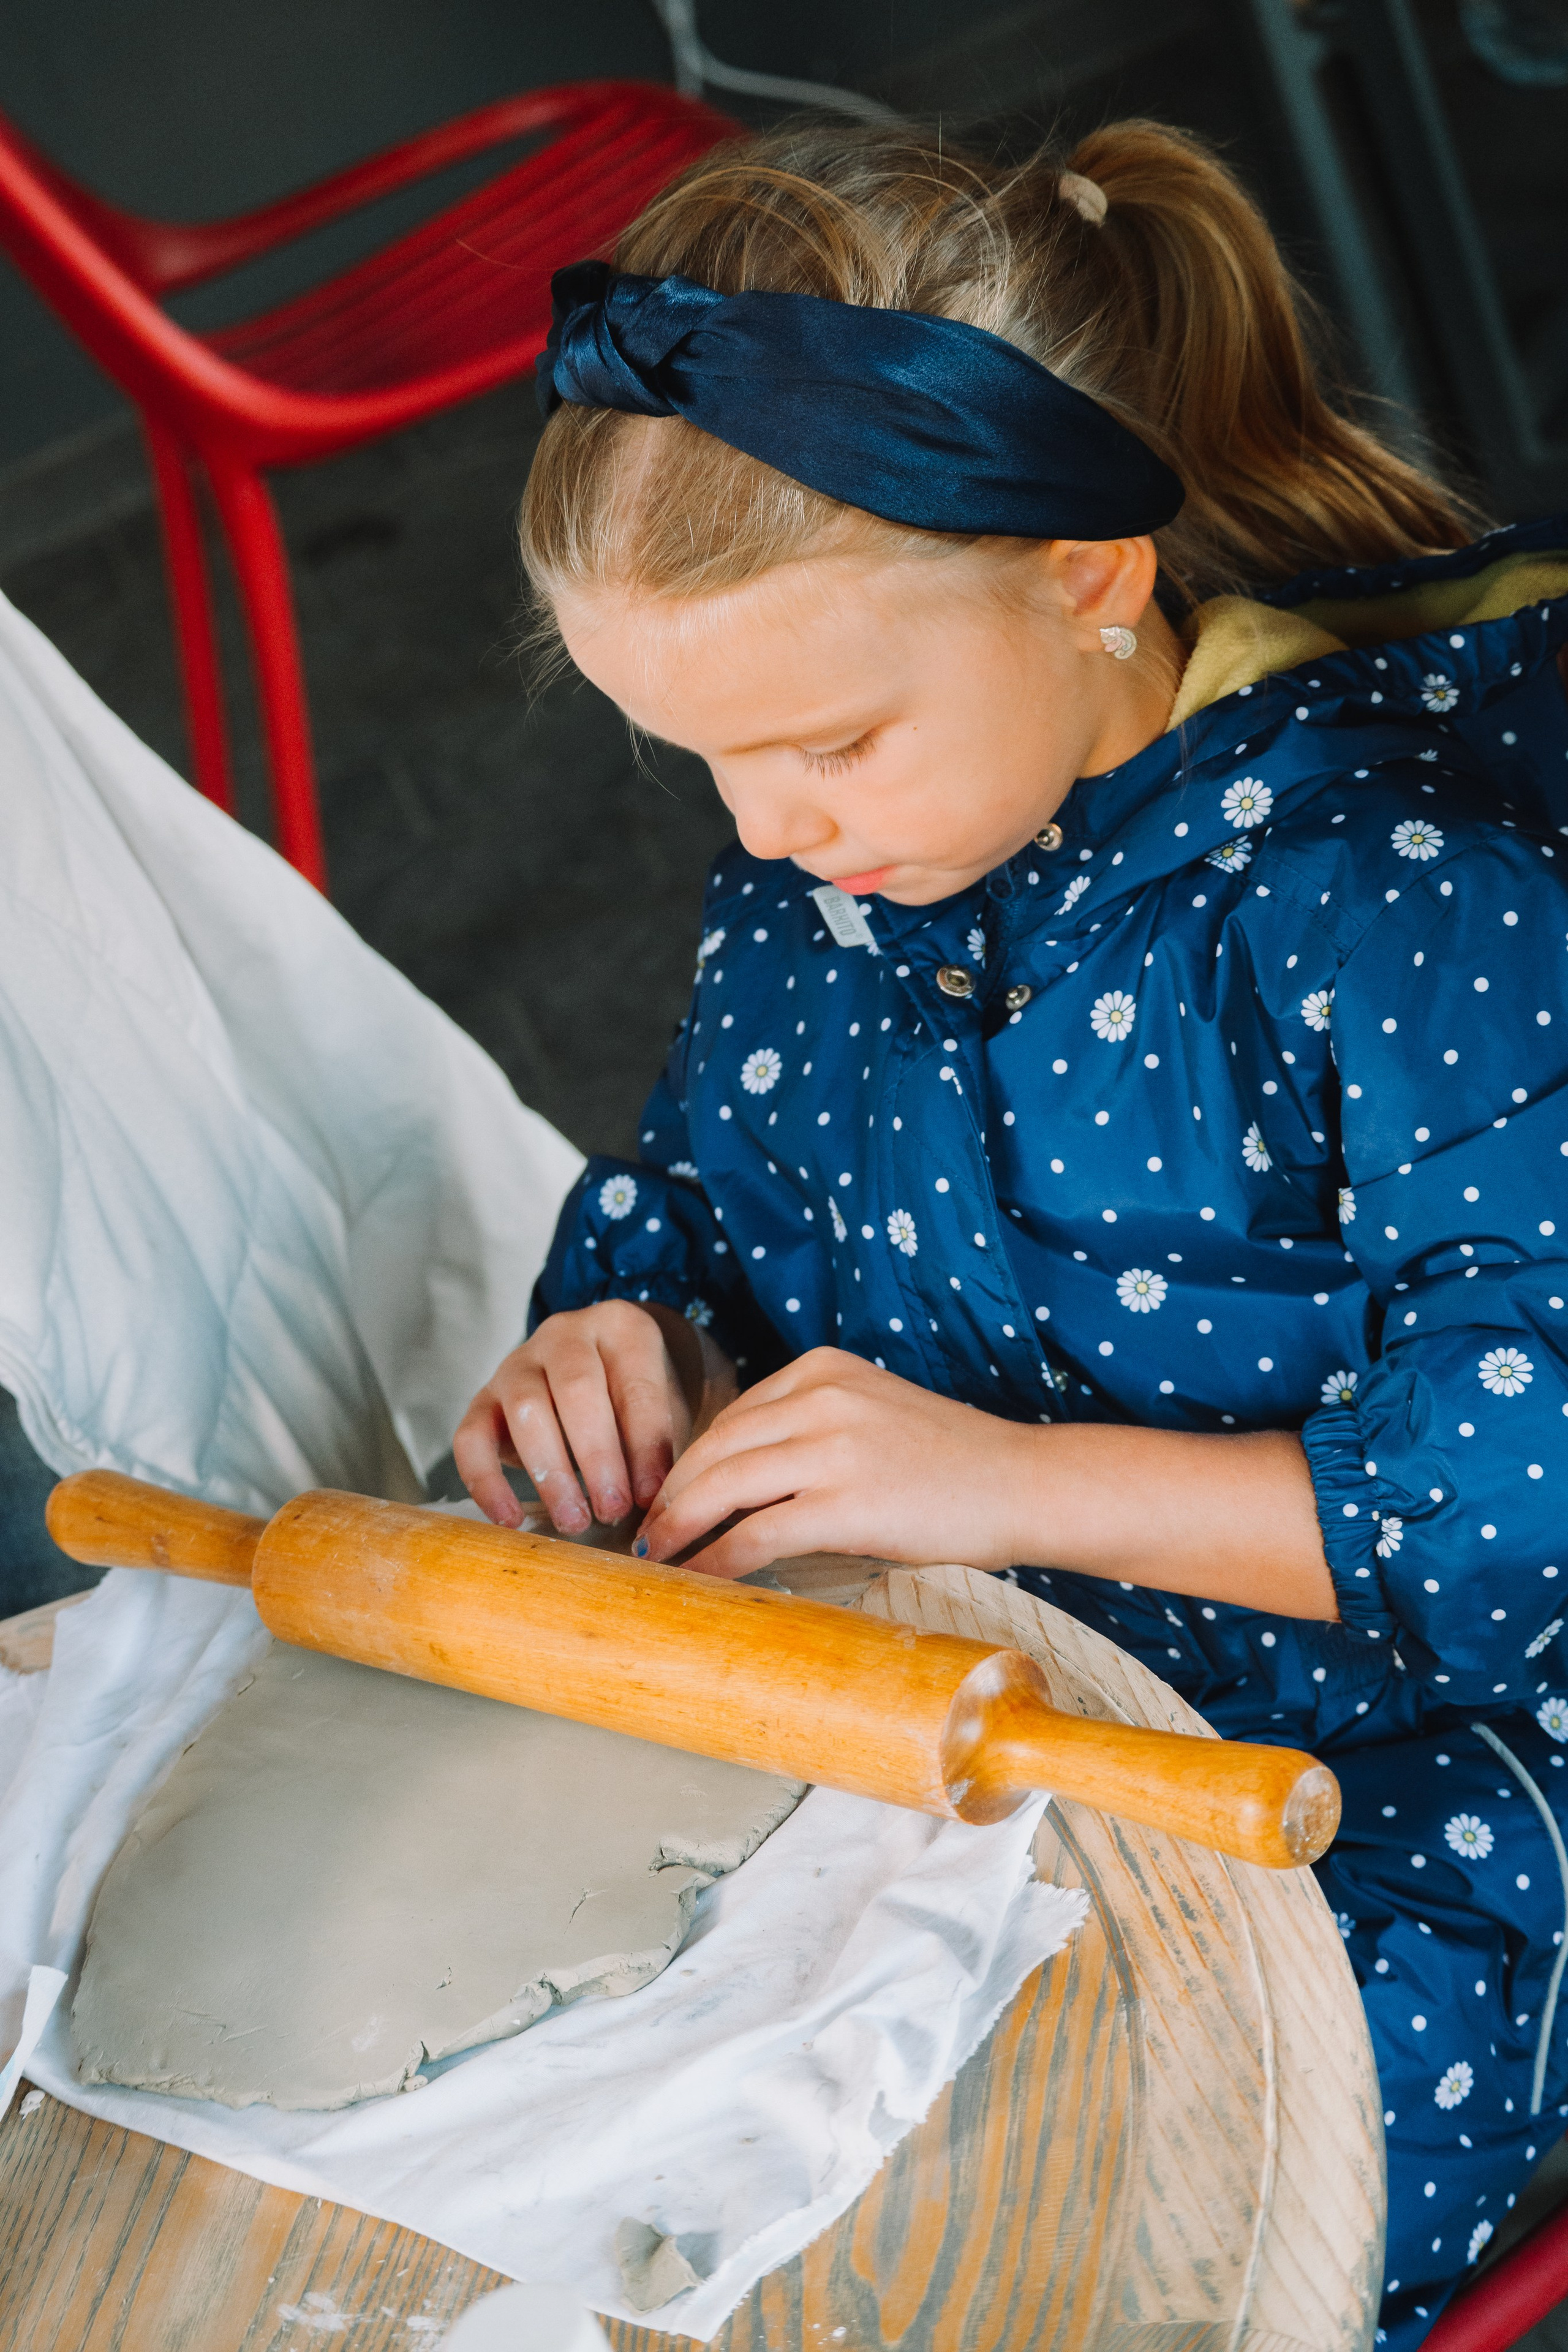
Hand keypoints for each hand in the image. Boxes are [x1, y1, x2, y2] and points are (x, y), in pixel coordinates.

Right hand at [454, 1301, 727, 1534]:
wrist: (597, 1375)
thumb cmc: (636, 1399)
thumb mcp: (663, 1409)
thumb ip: (657, 1446)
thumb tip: (650, 1503)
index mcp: (622, 1327)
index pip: (635, 1384)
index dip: (645, 1444)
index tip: (650, 1495)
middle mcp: (565, 1334)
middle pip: (577, 1388)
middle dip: (597, 1457)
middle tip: (612, 1511)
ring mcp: (517, 1362)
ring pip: (525, 1408)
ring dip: (550, 1472)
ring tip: (574, 1521)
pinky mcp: (482, 1396)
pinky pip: (471, 1435)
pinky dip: (486, 1481)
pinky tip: (510, 1519)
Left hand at [633, 1347, 1037, 1578]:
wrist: (1024, 1484)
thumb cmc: (952, 1462)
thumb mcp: (873, 1413)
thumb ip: (811, 1426)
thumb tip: (742, 1479)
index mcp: (822, 1369)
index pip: (731, 1415)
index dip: (691, 1461)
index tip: (669, 1494)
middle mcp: (821, 1397)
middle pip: (714, 1447)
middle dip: (671, 1494)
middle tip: (646, 1532)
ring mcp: (832, 1447)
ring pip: (722, 1487)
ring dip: (679, 1527)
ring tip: (658, 1558)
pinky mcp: (844, 1502)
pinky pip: (754, 1533)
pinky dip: (716, 1559)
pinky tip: (698, 1579)